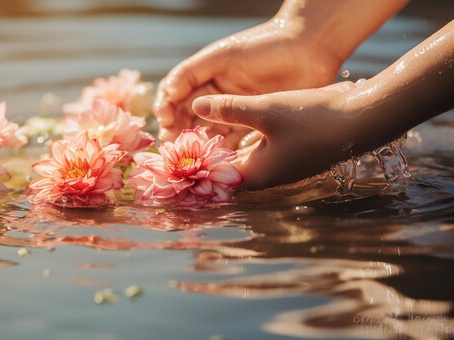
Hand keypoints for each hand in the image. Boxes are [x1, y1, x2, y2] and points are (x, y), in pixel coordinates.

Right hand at [154, 19, 342, 147]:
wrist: (310, 48)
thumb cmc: (265, 45)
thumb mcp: (224, 56)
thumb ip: (196, 74)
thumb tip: (174, 99)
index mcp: (207, 77)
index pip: (177, 97)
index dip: (167, 110)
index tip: (164, 122)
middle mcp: (219, 95)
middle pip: (191, 119)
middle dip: (181, 132)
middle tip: (175, 146)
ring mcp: (237, 110)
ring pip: (211, 132)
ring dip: (202, 145)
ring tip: (196, 157)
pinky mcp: (257, 124)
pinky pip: (236, 141)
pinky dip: (226, 151)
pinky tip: (219, 160)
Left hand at [192, 81, 358, 189]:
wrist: (363, 119)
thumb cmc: (312, 119)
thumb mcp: (265, 110)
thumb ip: (229, 109)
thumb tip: (197, 105)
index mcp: (257, 175)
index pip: (215, 178)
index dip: (195, 168)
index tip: (175, 155)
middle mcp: (268, 176)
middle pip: (228, 171)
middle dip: (207, 158)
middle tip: (184, 141)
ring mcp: (282, 166)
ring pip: (244, 159)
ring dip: (226, 148)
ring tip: (202, 132)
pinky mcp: (292, 153)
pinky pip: (260, 151)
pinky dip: (245, 141)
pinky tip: (234, 127)